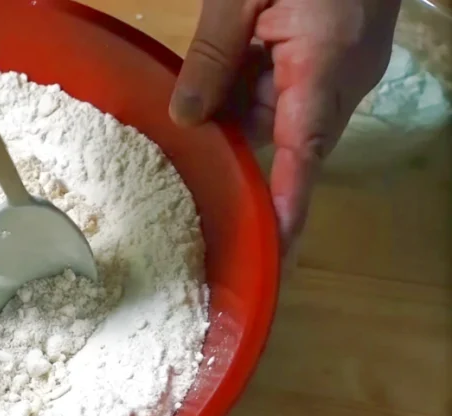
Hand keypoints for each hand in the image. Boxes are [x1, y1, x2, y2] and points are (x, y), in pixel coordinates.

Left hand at [170, 0, 399, 252]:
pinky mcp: (338, 59)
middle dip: (239, 146)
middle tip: (187, 165)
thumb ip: (213, 54)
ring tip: (195, 109)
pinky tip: (223, 79)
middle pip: (287, 139)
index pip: (305, 150)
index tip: (274, 248)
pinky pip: (291, 93)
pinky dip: (255, 91)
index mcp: (322, 66)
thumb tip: (184, 118)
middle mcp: (340, 81)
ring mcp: (344, 71)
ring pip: (284, 116)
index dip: (288, 203)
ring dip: (242, 113)